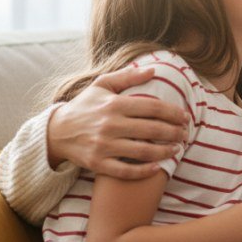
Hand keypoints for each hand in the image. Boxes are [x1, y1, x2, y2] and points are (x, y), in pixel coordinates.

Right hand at [46, 66, 188, 178]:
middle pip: (151, 130)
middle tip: (186, 134)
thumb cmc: (84, 106)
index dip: (173, 112)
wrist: (56, 132)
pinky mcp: (97, 164)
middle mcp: (110, 125)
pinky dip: (144, 170)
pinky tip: (157, 167)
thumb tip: (153, 70)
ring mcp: (103, 146)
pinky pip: (126, 171)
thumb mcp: (102, 85)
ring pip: (142, 151)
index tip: (185, 116)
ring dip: (164, 151)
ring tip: (177, 149)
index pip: (152, 107)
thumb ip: (127, 76)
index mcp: (114, 104)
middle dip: (174, 132)